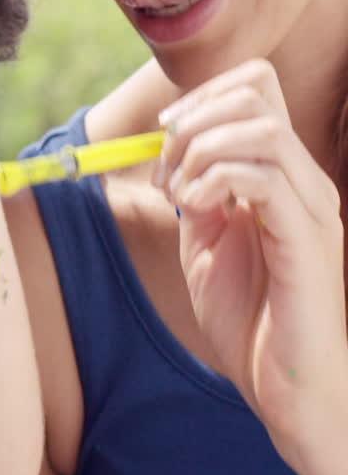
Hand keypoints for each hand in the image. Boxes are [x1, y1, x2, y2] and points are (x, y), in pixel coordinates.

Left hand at [157, 59, 347, 469]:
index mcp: (282, 176)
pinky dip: (213, 180)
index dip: (199, 98)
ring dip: (200, 150)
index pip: (255, 88)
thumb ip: (195, 195)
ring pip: (259, 127)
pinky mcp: (307, 239)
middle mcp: (305, 180)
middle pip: (255, 93)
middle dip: (191, 119)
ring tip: (182, 196)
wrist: (283, 386)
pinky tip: (194, 211)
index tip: (163, 140)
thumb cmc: (250, 320)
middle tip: (167, 173)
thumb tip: (173, 156)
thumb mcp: (204, 244)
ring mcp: (312, 206)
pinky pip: (261, 177)